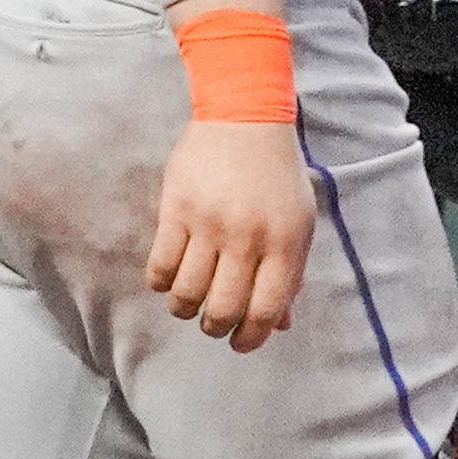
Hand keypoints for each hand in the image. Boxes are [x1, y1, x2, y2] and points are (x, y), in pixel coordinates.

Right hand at [144, 120, 313, 352]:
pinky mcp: (176, 209)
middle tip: (211, 322)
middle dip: (214, 327)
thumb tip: (278, 324)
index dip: (250, 339)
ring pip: (187, 294)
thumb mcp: (297, 222)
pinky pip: (161, 266)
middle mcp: (247, 237)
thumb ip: (289, 274)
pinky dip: (161, 283)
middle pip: (222, 309)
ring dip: (185, 309)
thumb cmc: (275, 175)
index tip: (239, 343)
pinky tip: (169, 278)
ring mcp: (209, 224)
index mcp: (284, 243)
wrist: (244, 115)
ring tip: (188, 303)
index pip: (264, 311)